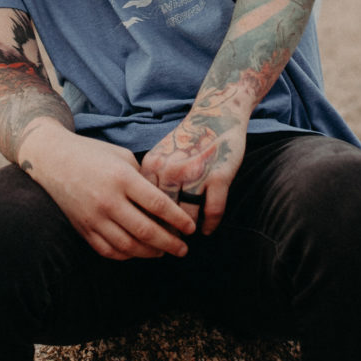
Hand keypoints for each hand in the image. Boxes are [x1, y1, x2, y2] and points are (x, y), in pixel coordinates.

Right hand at [20, 120, 196, 260]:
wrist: (53, 159)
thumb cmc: (92, 153)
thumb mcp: (122, 157)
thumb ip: (143, 178)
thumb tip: (165, 199)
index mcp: (122, 178)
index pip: (157, 204)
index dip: (178, 219)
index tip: (191, 228)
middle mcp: (108, 200)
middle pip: (146, 230)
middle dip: (169, 243)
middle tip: (183, 249)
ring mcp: (93, 217)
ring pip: (128, 245)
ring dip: (150, 252)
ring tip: (163, 252)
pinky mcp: (83, 228)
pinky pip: (108, 250)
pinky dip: (127, 255)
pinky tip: (138, 251)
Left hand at [140, 103, 247, 236]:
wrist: (216, 114)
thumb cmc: (187, 138)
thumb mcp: (161, 153)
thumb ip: (152, 178)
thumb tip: (141, 211)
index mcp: (153, 164)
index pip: (143, 204)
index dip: (145, 224)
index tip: (147, 237)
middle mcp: (171, 170)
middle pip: (162, 215)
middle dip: (164, 234)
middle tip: (167, 247)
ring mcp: (196, 174)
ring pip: (187, 217)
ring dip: (186, 231)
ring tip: (185, 239)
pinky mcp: (219, 177)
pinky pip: (212, 211)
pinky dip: (209, 225)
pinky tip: (207, 230)